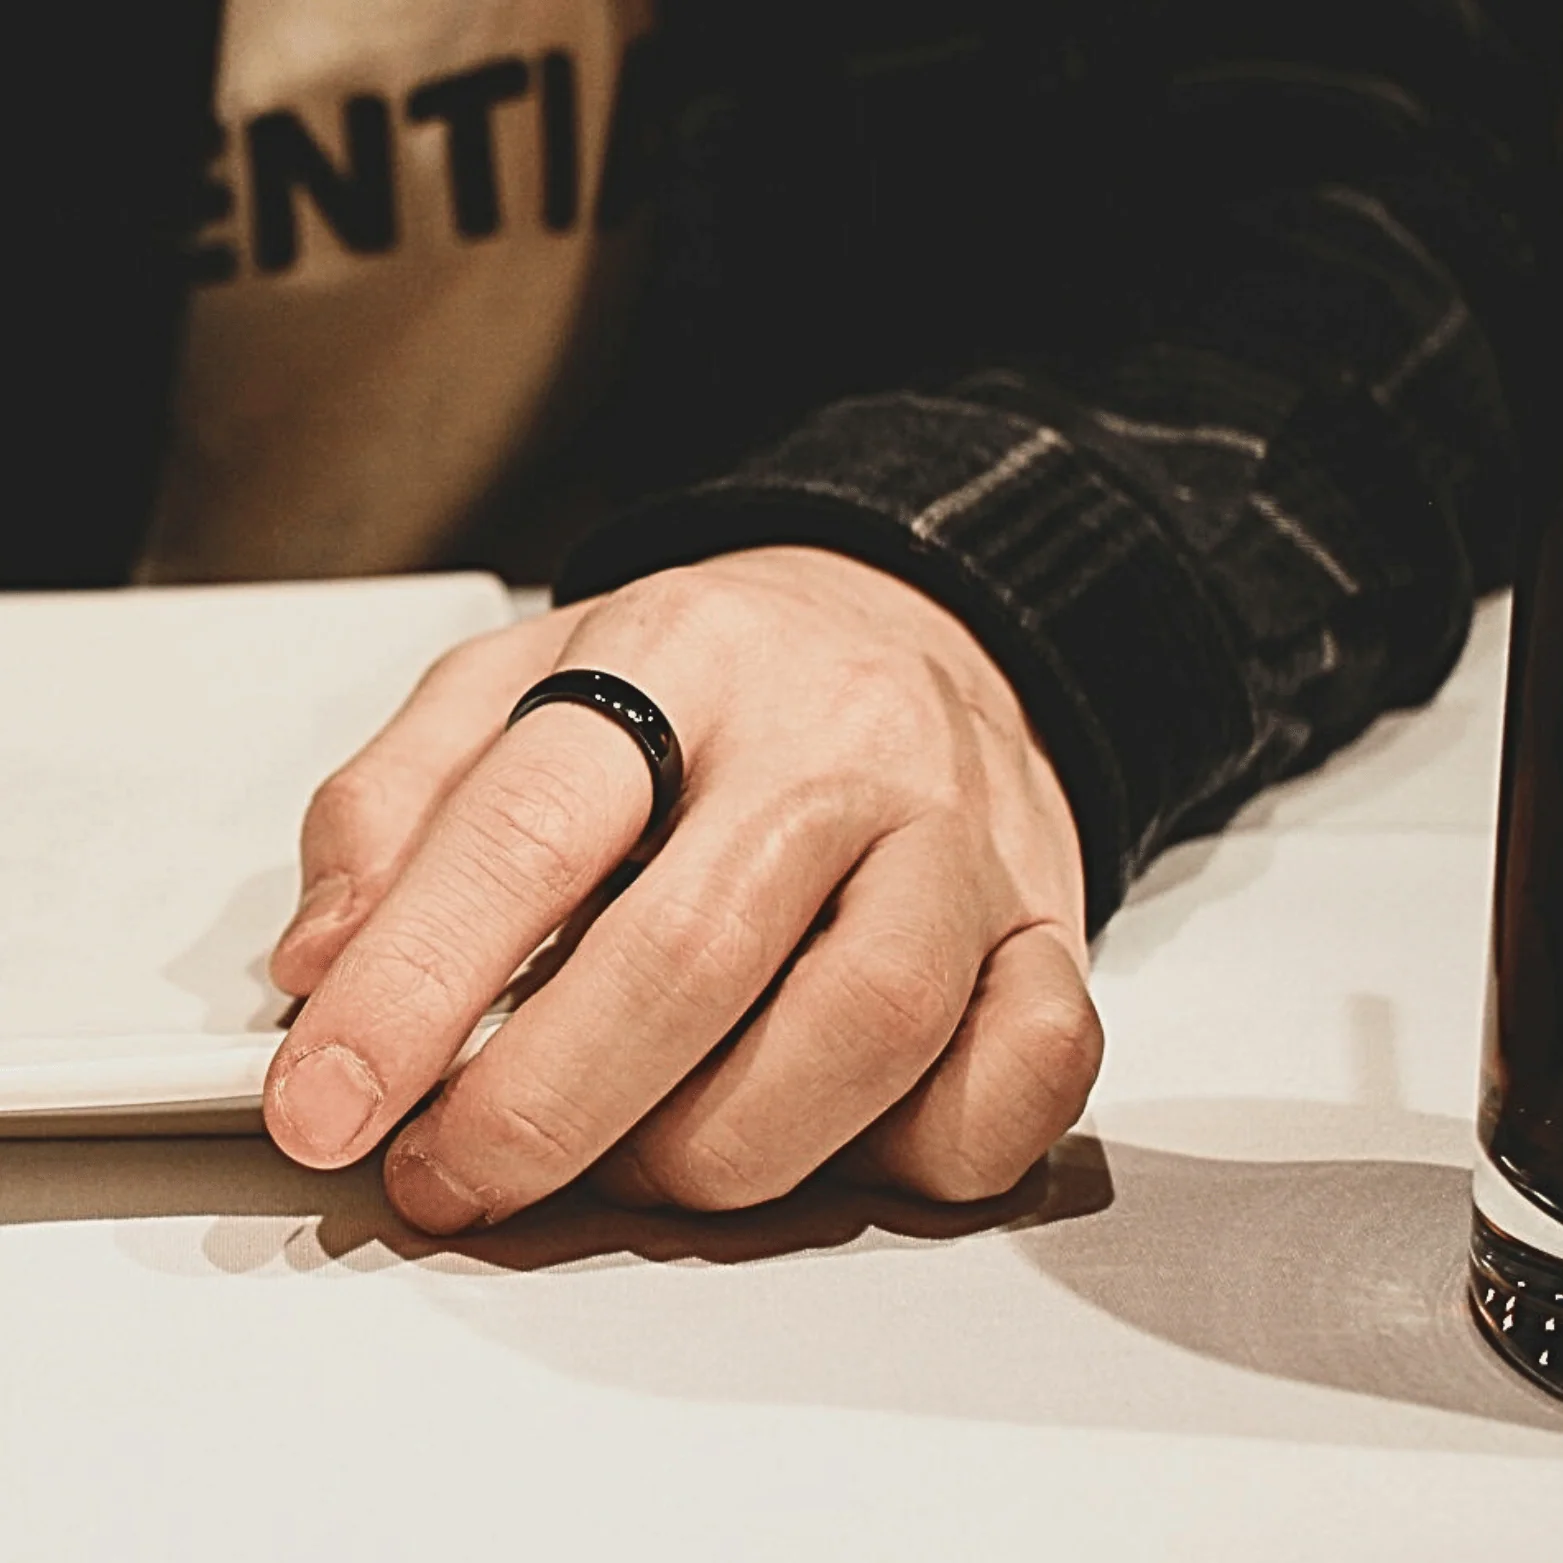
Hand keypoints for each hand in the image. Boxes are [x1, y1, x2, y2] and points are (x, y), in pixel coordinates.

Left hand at [262, 546, 1101, 1231]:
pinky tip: (834, 1140)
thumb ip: (399, 802)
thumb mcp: (521, 677)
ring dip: (716, 1149)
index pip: (531, 825)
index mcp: (681, 657)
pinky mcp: (1046, 927)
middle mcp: (835, 744)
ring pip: (863, 1029)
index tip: (326, 1102)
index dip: (411, 985)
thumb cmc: (714, 679)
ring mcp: (959, 841)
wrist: (914, 629)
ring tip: (634, 1159)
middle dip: (544, 1110)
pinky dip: (925, 1149)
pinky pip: (1025, 1068)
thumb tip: (324, 965)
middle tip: (455, 1175)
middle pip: (693, 953)